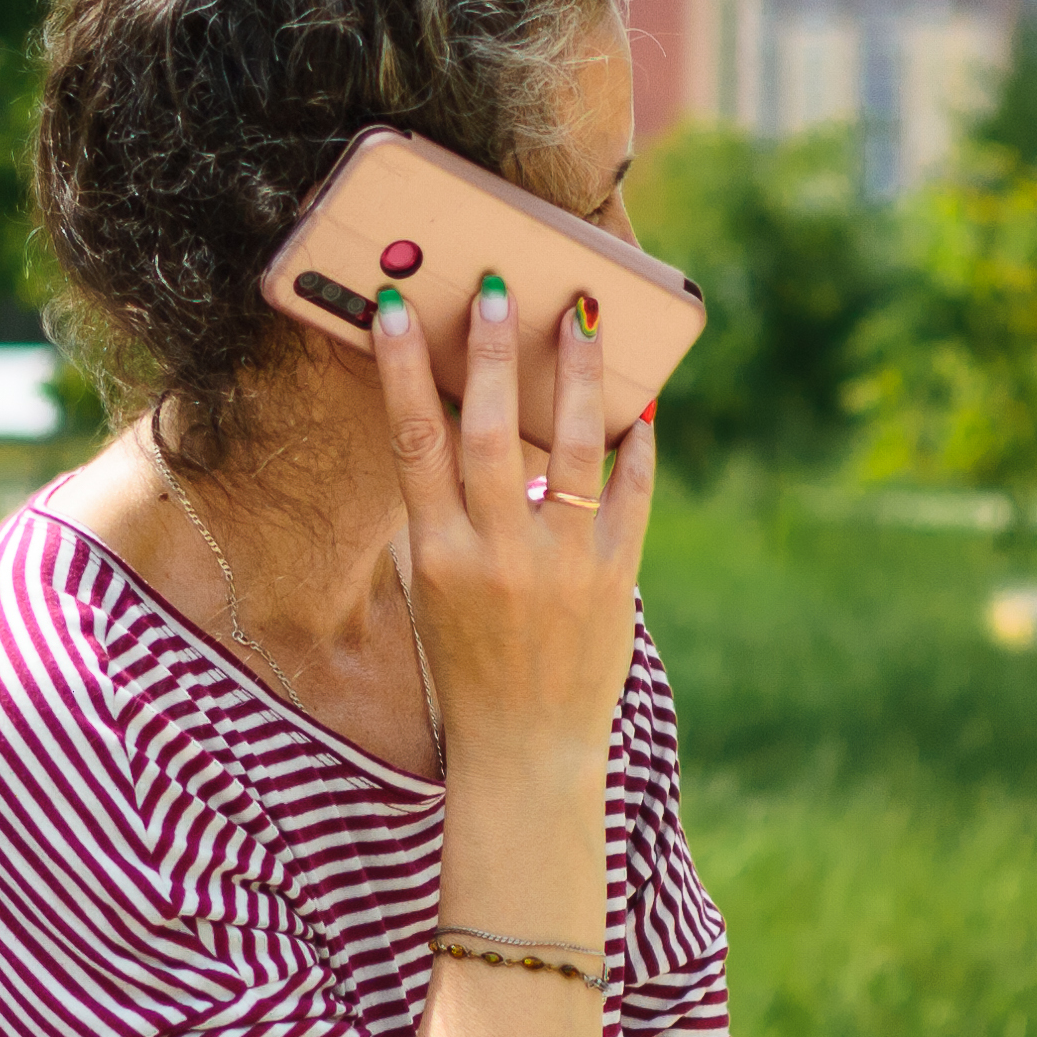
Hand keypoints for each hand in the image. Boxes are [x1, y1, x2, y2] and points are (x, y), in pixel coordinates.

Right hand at [375, 270, 657, 767]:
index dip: (404, 370)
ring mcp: (564, 566)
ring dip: (578, 374)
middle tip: (496, 287)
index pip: (415, 443)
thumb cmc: (468, 663)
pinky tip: (640, 402)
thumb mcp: (433, 589)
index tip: (397, 309)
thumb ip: (443, 512)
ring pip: (574, 448)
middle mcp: (500, 556)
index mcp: (440, 557)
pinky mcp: (618, 579)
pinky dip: (638, 445)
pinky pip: (633, 495)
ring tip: (582, 314)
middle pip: (493, 432)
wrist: (526, 749)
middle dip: (494, 354)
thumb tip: (461, 418)